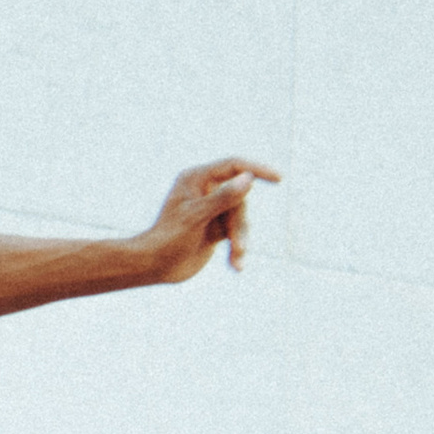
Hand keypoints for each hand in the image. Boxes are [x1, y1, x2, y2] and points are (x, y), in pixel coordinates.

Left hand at [144, 158, 280, 285]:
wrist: (155, 267)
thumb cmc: (168, 238)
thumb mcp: (196, 216)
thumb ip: (223, 197)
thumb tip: (248, 178)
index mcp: (197, 178)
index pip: (234, 166)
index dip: (257, 170)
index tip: (278, 178)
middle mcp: (206, 190)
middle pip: (240, 199)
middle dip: (241, 224)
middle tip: (238, 246)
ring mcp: (212, 210)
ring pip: (241, 219)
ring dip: (240, 240)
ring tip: (237, 260)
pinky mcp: (216, 229)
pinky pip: (236, 234)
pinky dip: (237, 250)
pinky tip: (236, 266)